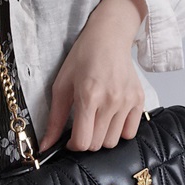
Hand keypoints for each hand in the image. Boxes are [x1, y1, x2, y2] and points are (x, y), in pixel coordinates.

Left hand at [39, 0, 147, 152]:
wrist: (109, 38)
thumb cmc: (83, 57)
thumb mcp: (61, 85)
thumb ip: (55, 119)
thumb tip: (46, 146)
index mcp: (89, 96)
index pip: (83, 141)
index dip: (72, 146)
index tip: (70, 140)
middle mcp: (111, 100)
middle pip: (97, 144)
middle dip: (86, 140)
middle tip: (82, 126)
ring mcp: (127, 101)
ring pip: (113, 141)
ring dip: (102, 137)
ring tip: (96, 120)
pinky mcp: (139, 100)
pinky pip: (130, 132)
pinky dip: (119, 131)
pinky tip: (111, 119)